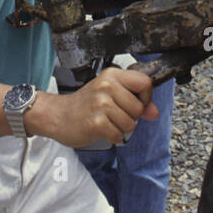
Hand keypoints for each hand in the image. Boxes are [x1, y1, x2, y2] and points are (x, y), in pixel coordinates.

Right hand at [38, 67, 157, 147]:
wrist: (58, 116)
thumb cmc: (85, 104)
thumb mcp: (110, 95)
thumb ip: (136, 101)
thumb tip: (154, 112)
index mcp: (112, 75)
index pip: (145, 82)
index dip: (146, 97)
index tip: (136, 103)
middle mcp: (107, 86)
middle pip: (139, 108)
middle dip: (131, 117)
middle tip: (113, 114)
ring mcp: (101, 104)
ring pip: (130, 124)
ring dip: (120, 128)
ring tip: (106, 121)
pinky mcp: (96, 123)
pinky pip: (118, 135)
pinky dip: (112, 137)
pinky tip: (101, 129)